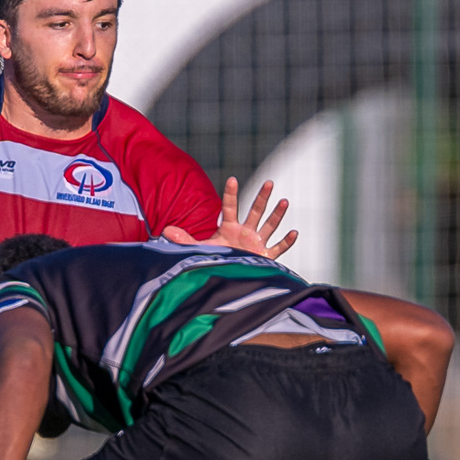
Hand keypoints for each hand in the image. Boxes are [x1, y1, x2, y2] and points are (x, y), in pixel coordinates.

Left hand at [163, 177, 296, 258]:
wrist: (225, 279)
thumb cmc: (213, 261)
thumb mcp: (198, 250)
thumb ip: (184, 240)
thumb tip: (165, 231)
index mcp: (229, 228)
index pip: (230, 207)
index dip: (231, 194)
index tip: (232, 179)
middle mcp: (245, 232)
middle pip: (255, 211)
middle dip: (262, 197)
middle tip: (269, 182)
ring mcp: (257, 243)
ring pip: (270, 226)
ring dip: (277, 214)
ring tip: (284, 201)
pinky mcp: (266, 257)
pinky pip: (279, 248)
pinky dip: (287, 241)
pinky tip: (294, 232)